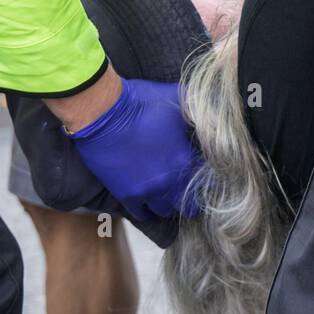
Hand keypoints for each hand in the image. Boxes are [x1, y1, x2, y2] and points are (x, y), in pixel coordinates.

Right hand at [67, 77, 203, 220]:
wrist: (101, 112)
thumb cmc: (140, 103)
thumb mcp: (177, 99)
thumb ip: (197, 109)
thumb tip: (211, 112)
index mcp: (185, 159)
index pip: (208, 180)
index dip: (208, 176)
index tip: (202, 172)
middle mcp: (169, 181)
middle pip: (190, 204)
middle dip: (191, 197)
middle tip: (188, 189)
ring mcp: (147, 191)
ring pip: (166, 210)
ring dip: (169, 203)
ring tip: (168, 195)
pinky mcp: (126, 195)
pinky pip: (142, 214)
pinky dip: (147, 210)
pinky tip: (149, 203)